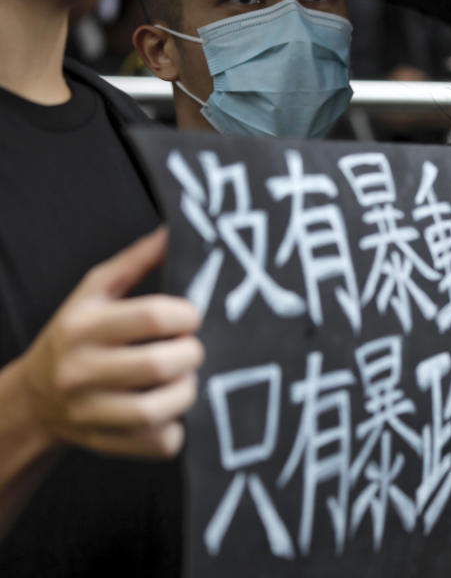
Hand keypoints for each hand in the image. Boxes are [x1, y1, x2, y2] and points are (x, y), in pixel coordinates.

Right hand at [14, 227, 202, 457]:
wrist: (35, 396)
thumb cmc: (78, 334)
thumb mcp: (95, 291)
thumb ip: (136, 261)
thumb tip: (175, 231)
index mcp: (82, 326)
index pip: (154, 316)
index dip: (187, 316)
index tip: (190, 318)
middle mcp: (80, 370)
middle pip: (160, 365)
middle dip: (191, 355)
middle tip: (191, 350)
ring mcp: (89, 412)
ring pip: (159, 410)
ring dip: (186, 393)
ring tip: (184, 380)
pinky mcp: (105, 444)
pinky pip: (159, 443)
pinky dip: (176, 429)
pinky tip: (170, 410)